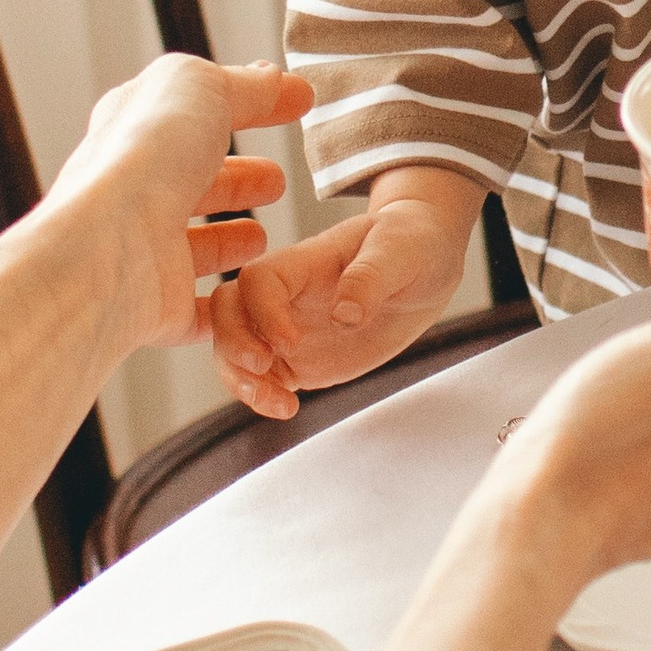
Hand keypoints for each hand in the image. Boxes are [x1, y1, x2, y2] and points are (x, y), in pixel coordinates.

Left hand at [37, 56, 314, 362]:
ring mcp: (145, 249)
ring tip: (261, 236)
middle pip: (192, 181)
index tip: (293, 103)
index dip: (246, 104)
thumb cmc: (145, 157)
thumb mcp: (201, 89)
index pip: (197, 111)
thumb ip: (242, 85)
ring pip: (193, 245)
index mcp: (136, 128)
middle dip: (235, 178)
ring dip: (228, 240)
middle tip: (276, 180)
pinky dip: (227, 304)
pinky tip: (254, 297)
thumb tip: (274, 78)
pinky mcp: (159, 303)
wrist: (110, 248)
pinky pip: (200, 308)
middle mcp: (134, 189)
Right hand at [210, 183, 475, 418]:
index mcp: (304, 261)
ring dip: (240, 379)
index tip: (290, 341)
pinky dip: (261, 397)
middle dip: (232, 343)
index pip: (258, 280)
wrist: (423, 266)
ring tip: (278, 402)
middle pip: (227, 310)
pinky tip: (287, 408)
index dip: (263, 312)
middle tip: (263, 368)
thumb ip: (370, 278)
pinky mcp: (298, 359)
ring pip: (233, 349)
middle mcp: (286, 294)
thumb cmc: (409, 242)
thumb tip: (345, 314)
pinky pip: (261, 378)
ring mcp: (287, 327)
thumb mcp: (399, 249)